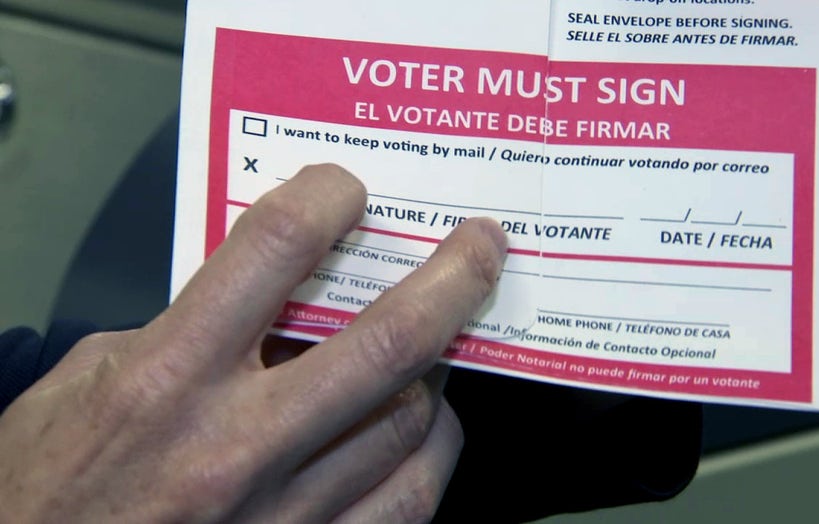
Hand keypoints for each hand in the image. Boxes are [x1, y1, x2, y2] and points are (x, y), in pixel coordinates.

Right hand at [0, 165, 507, 522]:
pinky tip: (422, 430)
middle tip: (480, 247)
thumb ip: (179, 328)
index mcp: (166, 378)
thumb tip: (263, 291)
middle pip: (385, 338)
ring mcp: (282, 513)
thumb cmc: (49, 495)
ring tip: (444, 344)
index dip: (328, 199)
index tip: (349, 192)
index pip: (274, 249)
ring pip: (412, 422)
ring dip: (441, 371)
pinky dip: (430, 453)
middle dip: (453, 278)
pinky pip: (409, 500)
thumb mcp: (85, 383)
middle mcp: (234, 444)